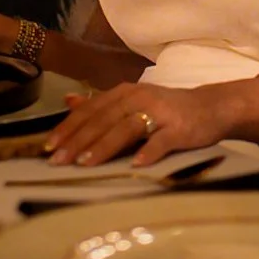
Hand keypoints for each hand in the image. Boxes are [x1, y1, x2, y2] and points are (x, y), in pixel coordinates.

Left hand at [45, 80, 226, 167]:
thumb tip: (68, 101)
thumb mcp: (132, 101)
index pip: (91, 110)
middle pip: (104, 119)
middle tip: (59, 161)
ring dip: (105, 146)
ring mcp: (160, 112)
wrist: (211, 107)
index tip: (47, 148)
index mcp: (125, 92)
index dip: (69, 128)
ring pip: (127, 128)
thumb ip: (101, 104)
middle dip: (79, 141)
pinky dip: (149, 151)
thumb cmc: (166, 110)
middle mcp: (139, 97)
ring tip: (86, 164)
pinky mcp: (180, 128)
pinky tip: (136, 165)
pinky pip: (162, 140)